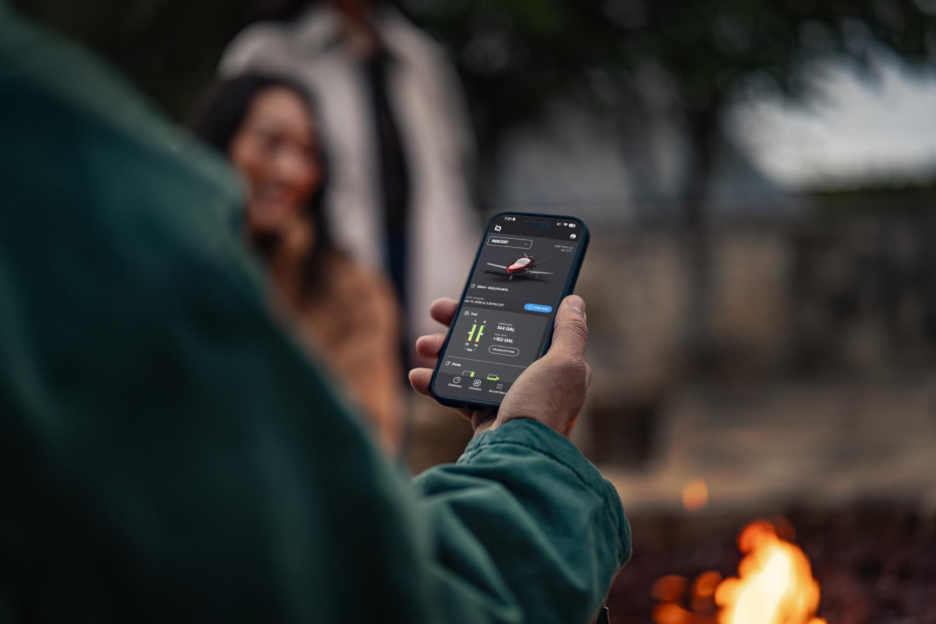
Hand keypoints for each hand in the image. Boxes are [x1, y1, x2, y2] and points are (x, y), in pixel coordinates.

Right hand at [409, 295, 591, 437]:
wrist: (516, 456)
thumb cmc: (543, 409)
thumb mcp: (564, 364)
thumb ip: (570, 332)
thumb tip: (574, 301)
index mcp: (555, 364)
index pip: (526, 325)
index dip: (501, 309)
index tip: (477, 295)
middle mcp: (532, 378)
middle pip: (492, 339)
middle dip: (461, 325)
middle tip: (438, 311)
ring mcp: (507, 395)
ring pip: (470, 362)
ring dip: (443, 350)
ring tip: (423, 346)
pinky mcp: (484, 413)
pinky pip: (457, 391)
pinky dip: (435, 383)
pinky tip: (418, 377)